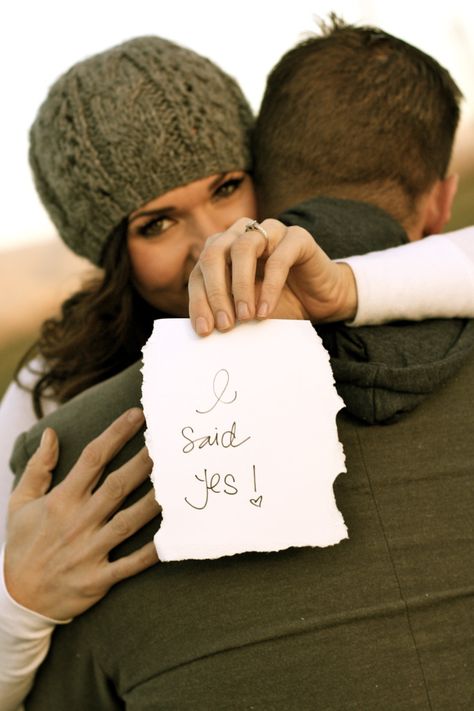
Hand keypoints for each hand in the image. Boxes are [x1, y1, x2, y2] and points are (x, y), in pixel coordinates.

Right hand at [4, 408, 159, 620]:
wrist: (17, 599)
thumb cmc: (22, 545)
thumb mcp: (20, 503)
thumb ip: (38, 467)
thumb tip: (51, 433)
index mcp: (61, 501)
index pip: (93, 459)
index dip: (116, 434)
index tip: (138, 415)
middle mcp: (78, 522)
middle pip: (118, 486)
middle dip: (145, 462)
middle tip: (168, 442)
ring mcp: (89, 551)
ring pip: (128, 521)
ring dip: (154, 502)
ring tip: (177, 482)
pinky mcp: (98, 579)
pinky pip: (129, 565)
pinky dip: (150, 554)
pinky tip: (170, 539)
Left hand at [188, 217, 356, 334]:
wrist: (321, 299)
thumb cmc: (280, 303)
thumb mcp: (247, 310)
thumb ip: (227, 312)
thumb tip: (206, 329)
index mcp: (223, 249)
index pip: (200, 271)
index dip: (199, 301)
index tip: (205, 330)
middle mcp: (242, 234)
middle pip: (214, 253)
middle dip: (215, 292)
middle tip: (224, 324)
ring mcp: (270, 231)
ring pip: (242, 248)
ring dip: (240, 286)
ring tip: (245, 317)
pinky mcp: (297, 237)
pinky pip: (278, 259)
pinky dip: (269, 287)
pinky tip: (266, 311)